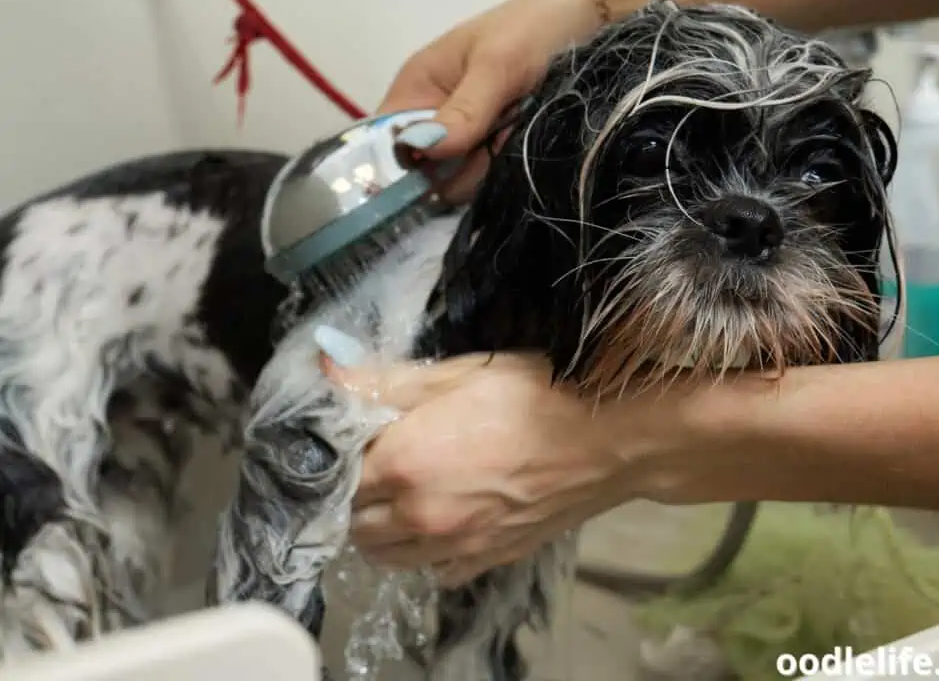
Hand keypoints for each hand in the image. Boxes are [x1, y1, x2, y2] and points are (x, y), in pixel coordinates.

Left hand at [319, 352, 639, 586]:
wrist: (607, 438)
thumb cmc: (534, 394)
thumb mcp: (457, 373)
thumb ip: (384, 380)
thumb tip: (327, 371)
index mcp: (403, 462)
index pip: (338, 474)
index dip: (345, 454)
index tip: (363, 435)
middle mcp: (419, 515)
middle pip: (354, 521)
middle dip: (357, 494)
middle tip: (382, 462)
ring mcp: (453, 545)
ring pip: (385, 555)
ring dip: (381, 529)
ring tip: (404, 495)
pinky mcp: (485, 560)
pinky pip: (434, 572)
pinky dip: (425, 554)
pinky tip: (442, 522)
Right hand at [378, 0, 605, 201]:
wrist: (588, 22)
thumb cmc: (534, 29)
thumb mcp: (498, 66)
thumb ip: (464, 109)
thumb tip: (427, 150)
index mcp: (417, 88)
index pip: (384, 141)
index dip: (395, 168)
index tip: (427, 182)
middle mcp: (434, 119)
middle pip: (423, 173)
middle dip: (455, 173)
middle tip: (494, 146)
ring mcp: (466, 140)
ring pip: (458, 182)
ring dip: (486, 173)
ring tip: (516, 139)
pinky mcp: (495, 153)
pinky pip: (487, 179)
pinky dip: (504, 174)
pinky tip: (523, 153)